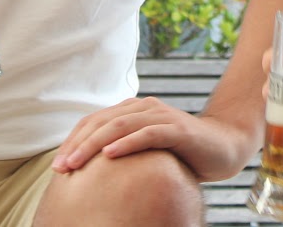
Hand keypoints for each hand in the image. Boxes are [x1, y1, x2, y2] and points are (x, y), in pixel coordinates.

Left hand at [50, 97, 249, 181]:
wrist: (224, 147)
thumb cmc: (183, 153)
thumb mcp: (148, 151)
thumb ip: (125, 151)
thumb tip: (92, 174)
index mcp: (134, 111)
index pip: (95, 121)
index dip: (74, 140)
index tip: (58, 164)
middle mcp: (144, 108)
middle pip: (102, 121)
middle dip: (78, 144)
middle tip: (61, 167)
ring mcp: (161, 116)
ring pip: (120, 125)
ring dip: (94, 144)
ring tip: (76, 162)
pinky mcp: (177, 129)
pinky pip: (148, 133)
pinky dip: (127, 143)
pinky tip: (110, 155)